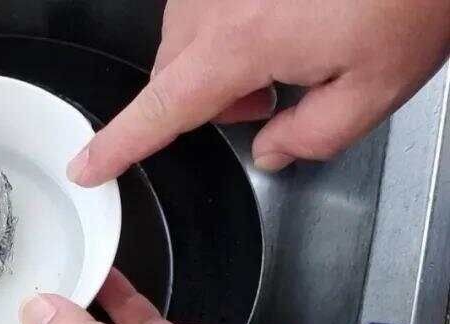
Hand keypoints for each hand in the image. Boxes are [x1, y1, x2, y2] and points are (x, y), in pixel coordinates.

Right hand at [67, 0, 449, 184]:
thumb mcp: (378, 85)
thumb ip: (315, 137)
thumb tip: (274, 151)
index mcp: (239, 44)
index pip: (161, 112)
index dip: (119, 146)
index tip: (86, 166)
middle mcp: (212, 4)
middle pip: (174, 75)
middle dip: (212, 99)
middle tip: (276, 95)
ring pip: (191, 39)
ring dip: (227, 57)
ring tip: (296, 41)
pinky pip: (207, 5)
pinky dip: (236, 21)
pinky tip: (289, 11)